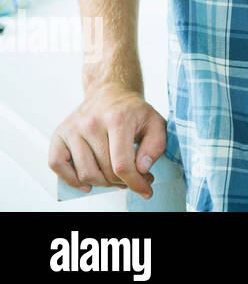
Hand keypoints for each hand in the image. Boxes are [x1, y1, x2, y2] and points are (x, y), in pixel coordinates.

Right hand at [49, 81, 166, 198]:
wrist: (111, 92)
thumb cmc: (134, 111)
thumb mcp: (155, 123)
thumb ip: (156, 146)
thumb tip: (142, 169)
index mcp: (117, 119)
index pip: (122, 164)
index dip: (135, 183)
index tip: (145, 191)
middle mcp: (91, 122)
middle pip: (104, 171)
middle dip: (122, 181)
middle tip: (131, 178)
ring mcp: (72, 128)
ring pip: (84, 173)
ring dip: (102, 183)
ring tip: (114, 177)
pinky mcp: (59, 134)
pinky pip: (57, 165)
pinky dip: (71, 179)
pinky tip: (87, 182)